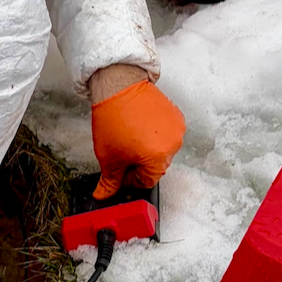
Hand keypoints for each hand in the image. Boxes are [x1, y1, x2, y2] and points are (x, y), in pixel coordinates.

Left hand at [90, 77, 184, 199]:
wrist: (118, 86)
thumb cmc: (113, 118)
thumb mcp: (107, 156)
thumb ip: (109, 180)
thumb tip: (104, 194)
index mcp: (158, 159)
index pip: (147, 181)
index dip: (130, 179)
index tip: (119, 172)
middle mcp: (173, 145)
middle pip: (155, 166)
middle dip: (137, 163)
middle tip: (121, 153)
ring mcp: (177, 129)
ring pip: (161, 150)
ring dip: (146, 148)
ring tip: (128, 137)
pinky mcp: (176, 116)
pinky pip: (166, 133)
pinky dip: (153, 134)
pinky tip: (138, 127)